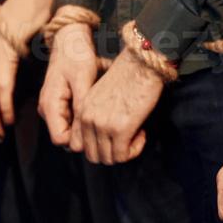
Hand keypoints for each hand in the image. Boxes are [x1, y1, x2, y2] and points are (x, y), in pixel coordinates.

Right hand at [39, 24, 98, 146]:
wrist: (70, 39)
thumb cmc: (76, 55)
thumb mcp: (82, 78)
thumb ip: (81, 106)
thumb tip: (83, 135)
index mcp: (50, 105)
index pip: (61, 140)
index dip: (80, 140)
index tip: (101, 132)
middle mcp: (49, 110)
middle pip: (67, 138)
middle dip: (86, 137)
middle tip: (108, 126)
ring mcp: (54, 107)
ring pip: (71, 130)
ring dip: (87, 128)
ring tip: (106, 118)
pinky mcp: (62, 104)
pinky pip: (73, 120)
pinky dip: (86, 119)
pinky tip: (100, 111)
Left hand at [71, 45, 162, 164]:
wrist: (141, 63)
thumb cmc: (128, 76)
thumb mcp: (102, 95)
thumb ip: (97, 113)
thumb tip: (106, 136)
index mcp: (82, 111)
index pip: (80, 145)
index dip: (100, 146)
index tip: (114, 135)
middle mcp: (88, 120)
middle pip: (94, 156)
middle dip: (112, 153)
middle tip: (127, 139)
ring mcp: (102, 125)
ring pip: (108, 159)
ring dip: (124, 152)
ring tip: (136, 134)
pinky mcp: (120, 129)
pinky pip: (123, 155)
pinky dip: (134, 150)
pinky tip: (142, 133)